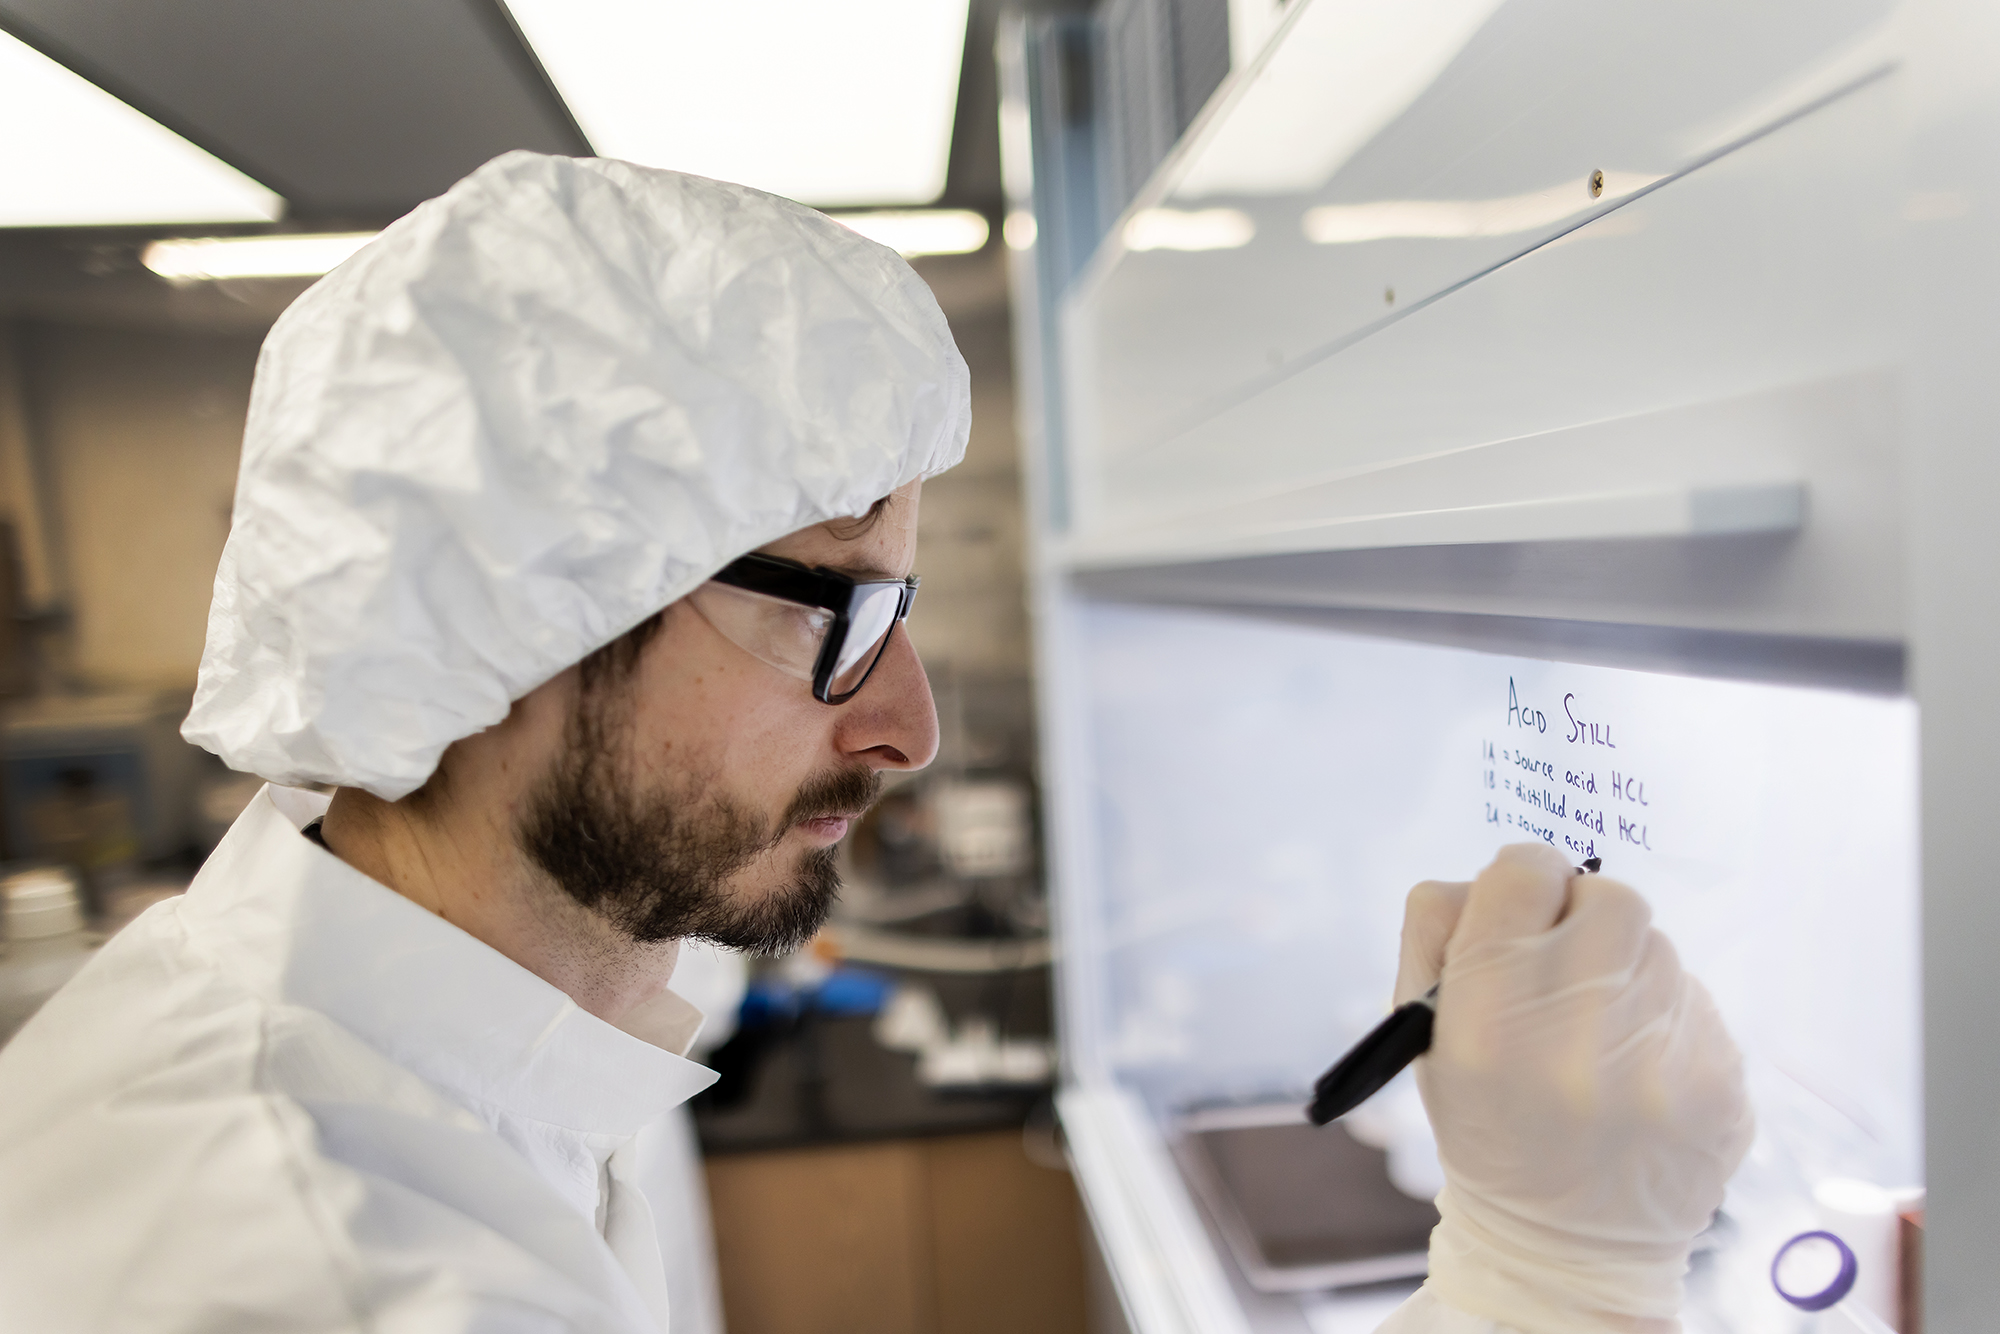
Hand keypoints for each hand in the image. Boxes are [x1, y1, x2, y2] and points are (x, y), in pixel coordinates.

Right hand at [1393, 845, 1753, 1333]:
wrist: (1566, 1245)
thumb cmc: (1486, 1124)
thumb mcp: (1422, 1034)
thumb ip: (1437, 931)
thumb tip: (1500, 874)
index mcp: (1488, 1017)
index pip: (1524, 872)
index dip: (1520, 883)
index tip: (1522, 909)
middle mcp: (1577, 1034)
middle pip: (1608, 896)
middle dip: (1584, 918)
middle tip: (1568, 964)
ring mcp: (1661, 1061)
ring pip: (1659, 947)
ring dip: (1628, 970)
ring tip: (1602, 1030)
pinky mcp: (1722, 1083)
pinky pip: (1698, 1001)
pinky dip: (1666, 1019)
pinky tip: (1639, 1066)